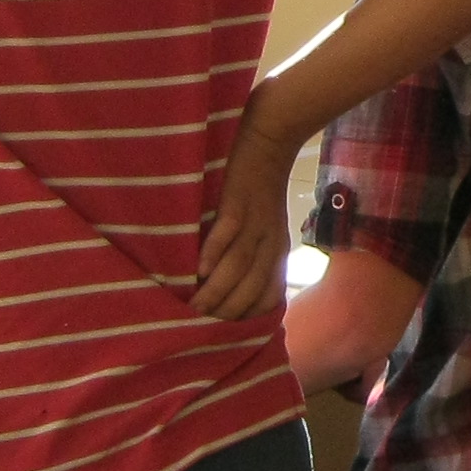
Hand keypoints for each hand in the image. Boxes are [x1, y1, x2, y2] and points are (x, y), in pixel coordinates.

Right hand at [191, 122, 296, 322]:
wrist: (270, 140)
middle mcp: (270, 242)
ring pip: (238, 267)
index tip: (220, 331)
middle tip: (198, 325)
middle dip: (226, 311)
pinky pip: (228, 232)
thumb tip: (225, 290)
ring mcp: (255, 222)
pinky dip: (215, 252)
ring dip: (216, 290)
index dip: (245, 318)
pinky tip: (199, 269)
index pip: (267, 298)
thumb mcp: (266, 228)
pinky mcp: (239, 201)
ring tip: (193, 306)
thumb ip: (253, 257)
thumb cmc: (258, 188)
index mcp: (277, 252)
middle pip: (251, 289)